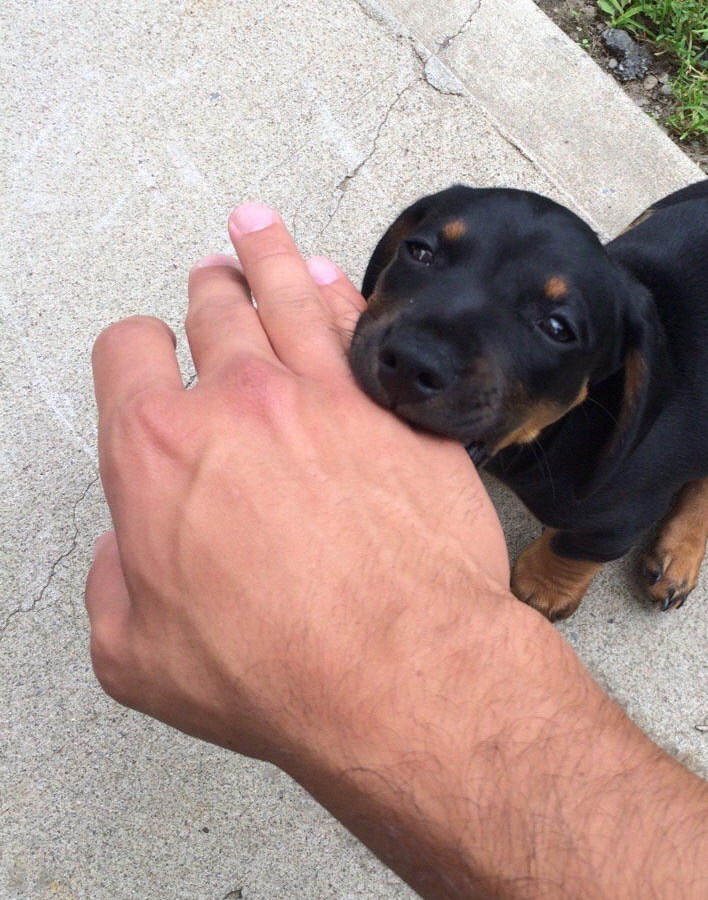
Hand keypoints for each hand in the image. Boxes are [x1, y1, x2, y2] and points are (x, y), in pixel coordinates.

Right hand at [86, 204, 546, 780]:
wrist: (401, 669)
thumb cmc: (280, 672)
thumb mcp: (138, 657)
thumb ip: (113, 588)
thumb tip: (124, 551)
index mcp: (157, 452)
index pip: (127, 354)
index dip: (132, 348)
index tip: (145, 354)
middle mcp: (238, 404)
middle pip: (212, 313)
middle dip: (206, 292)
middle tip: (211, 277)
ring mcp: (325, 397)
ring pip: (286, 295)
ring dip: (266, 255)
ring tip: (258, 228)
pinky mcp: (396, 411)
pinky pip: (362, 325)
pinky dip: (341, 290)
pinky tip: (334, 277)